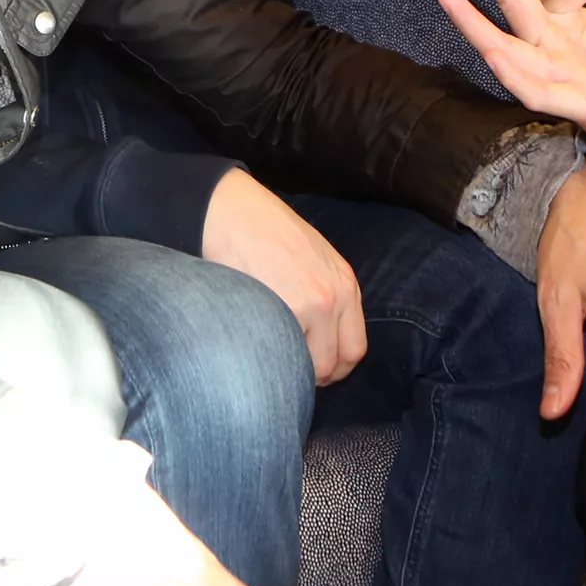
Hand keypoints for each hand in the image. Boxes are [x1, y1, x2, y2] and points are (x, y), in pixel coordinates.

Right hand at [201, 169, 366, 384]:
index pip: (354, 348)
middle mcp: (333, 298)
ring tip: (271, 359)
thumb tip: (322, 339)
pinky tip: (257, 348)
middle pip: (337, 363)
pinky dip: (272, 360)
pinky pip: (283, 355)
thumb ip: (326, 293)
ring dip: (292, 370)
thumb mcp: (313, 257)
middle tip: (290, 372)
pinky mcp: (281, 311)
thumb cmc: (265, 231)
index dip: (334, 366)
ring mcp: (309, 307)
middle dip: (315, 376)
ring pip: (310, 367)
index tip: (313, 368)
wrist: (230, 210)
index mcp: (345, 284)